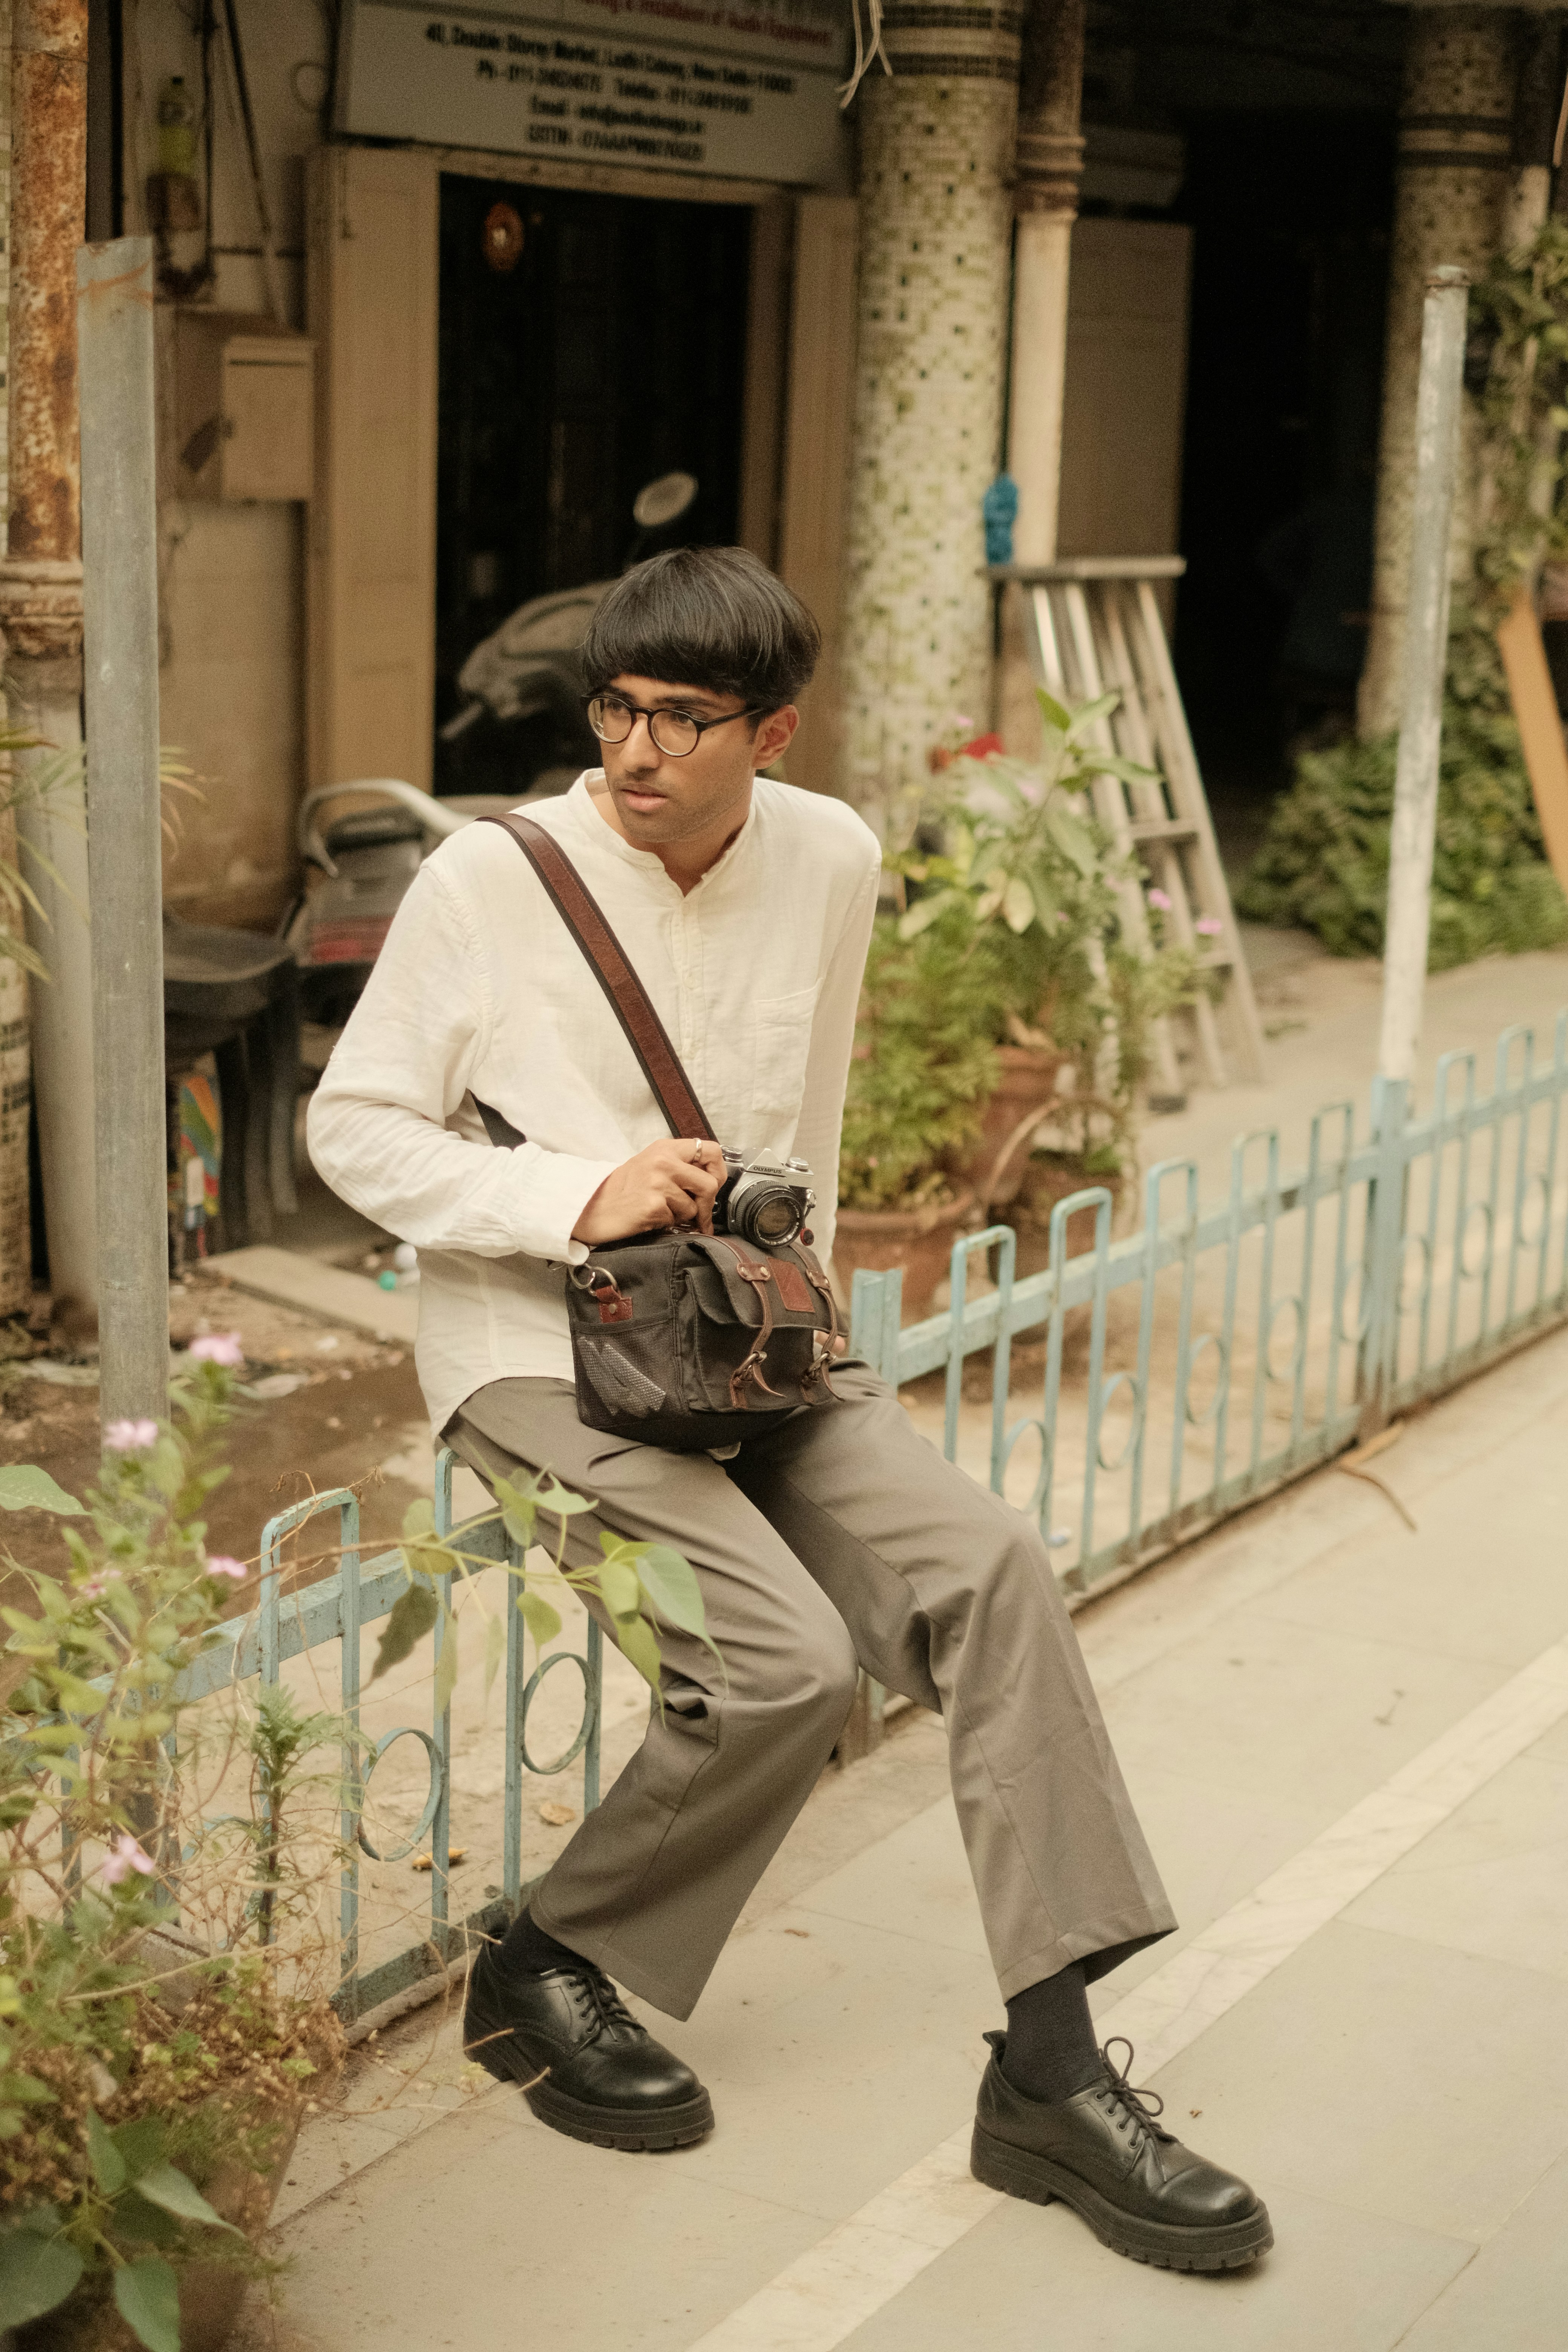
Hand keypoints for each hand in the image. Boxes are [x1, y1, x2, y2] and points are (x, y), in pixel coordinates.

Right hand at [573, 1139, 725, 1243]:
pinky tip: (650, 1217)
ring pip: (694, 1207)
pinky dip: (667, 1223)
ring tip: (660, 1211)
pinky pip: (676, 1220)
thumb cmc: (621, 1190)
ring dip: (682, 1216)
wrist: (591, 1208)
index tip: (714, 1185)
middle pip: (710, 1183)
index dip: (718, 1171)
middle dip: (707, 1204)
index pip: (711, 1150)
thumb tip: (712, 1179)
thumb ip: (679, 1166)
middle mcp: (663, 1161)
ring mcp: (658, 1183)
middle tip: (699, 1215)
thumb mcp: (651, 1166)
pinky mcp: (653, 1205)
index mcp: (665, 1148)